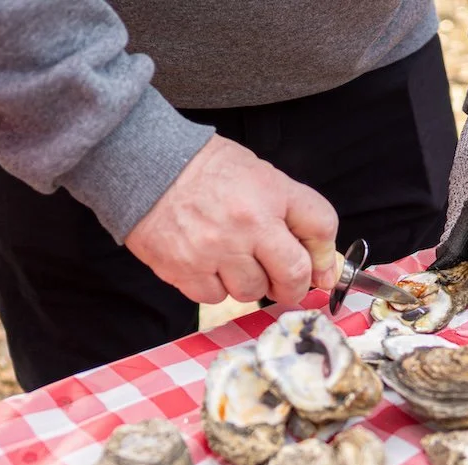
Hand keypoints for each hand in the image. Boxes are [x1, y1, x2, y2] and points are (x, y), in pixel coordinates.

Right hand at [126, 134, 339, 305]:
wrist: (143, 164)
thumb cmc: (203, 170)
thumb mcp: (258, 175)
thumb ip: (294, 214)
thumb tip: (323, 268)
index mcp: (270, 193)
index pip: (321, 226)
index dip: (324, 253)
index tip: (318, 266)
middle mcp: (247, 223)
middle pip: (294, 274)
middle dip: (293, 284)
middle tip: (281, 280)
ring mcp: (216, 250)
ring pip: (252, 292)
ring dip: (248, 283)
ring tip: (231, 259)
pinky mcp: (186, 269)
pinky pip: (215, 296)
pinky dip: (214, 286)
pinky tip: (205, 262)